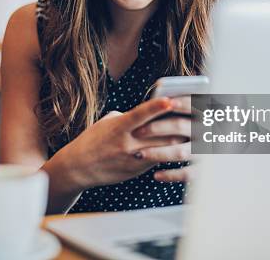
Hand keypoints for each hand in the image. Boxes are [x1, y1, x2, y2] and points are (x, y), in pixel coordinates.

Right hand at [55, 98, 185, 190]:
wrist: (79, 167)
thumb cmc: (93, 139)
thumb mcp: (107, 122)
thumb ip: (128, 116)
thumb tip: (150, 112)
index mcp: (119, 127)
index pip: (140, 115)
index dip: (156, 107)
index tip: (170, 100)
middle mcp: (127, 143)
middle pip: (160, 133)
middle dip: (176, 125)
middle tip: (190, 116)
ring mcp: (132, 158)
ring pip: (163, 148)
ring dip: (176, 139)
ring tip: (188, 130)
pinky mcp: (136, 170)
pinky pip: (157, 159)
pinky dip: (166, 150)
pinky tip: (173, 145)